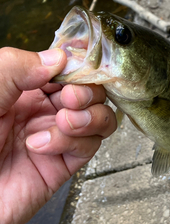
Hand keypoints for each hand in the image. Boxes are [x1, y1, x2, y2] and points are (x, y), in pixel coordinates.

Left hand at [0, 47, 116, 223]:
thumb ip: (17, 66)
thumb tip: (58, 58)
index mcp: (22, 89)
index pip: (66, 70)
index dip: (77, 67)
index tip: (76, 68)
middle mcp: (42, 111)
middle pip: (90, 92)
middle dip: (88, 91)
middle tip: (70, 98)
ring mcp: (54, 137)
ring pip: (99, 118)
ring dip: (90, 116)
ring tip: (63, 121)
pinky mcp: (61, 166)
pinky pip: (88, 147)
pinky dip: (74, 142)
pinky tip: (42, 145)